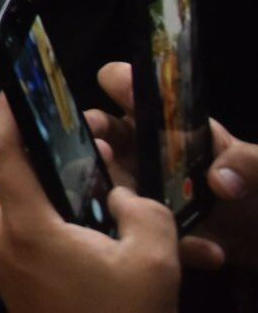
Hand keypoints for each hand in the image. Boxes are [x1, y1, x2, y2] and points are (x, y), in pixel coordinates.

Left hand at [0, 95, 178, 312]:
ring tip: (98, 187)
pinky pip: (24, 228)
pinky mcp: (8, 276)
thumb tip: (117, 192)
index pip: (0, 151)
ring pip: (20, 202)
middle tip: (85, 143)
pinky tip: (91, 225)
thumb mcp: (152, 259)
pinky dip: (51, 216)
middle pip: (13, 174)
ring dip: (53, 188)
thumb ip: (140, 207)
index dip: (5, 111)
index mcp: (21, 226)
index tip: (16, 83)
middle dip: (46, 153)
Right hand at [93, 62, 257, 273]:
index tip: (119, 91)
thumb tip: (220, 181)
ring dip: (116, 198)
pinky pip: (141, 232)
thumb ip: (248, 163)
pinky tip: (207, 249)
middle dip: (91, 139)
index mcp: (164, 121)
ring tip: (146, 214)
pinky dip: (170, 243)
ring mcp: (138, 188)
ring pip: (105, 186)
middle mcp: (140, 148)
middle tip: (102, 152)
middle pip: (98, 133)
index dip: (119, 84)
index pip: (127, 86)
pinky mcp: (144, 226)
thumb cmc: (253, 185)